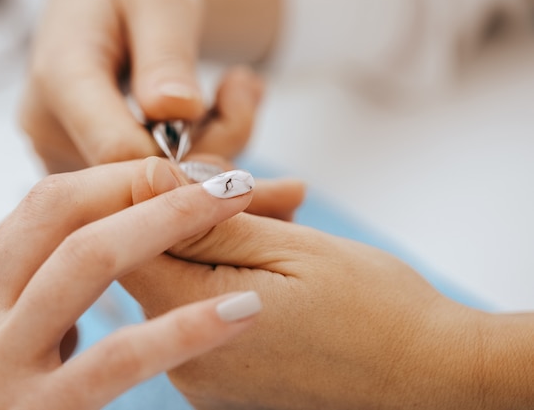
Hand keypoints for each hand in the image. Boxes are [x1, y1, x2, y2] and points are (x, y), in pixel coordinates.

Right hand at [0, 159, 261, 408]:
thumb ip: (0, 294)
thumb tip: (51, 252)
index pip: (40, 210)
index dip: (111, 182)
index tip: (168, 175)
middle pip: (61, 212)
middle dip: (144, 181)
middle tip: (216, 174)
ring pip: (87, 259)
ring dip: (170, 219)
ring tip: (236, 201)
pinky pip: (119, 359)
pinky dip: (185, 328)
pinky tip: (239, 311)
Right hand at [20, 0, 265, 172]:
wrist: (101, 5)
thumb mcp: (155, 2)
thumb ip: (166, 54)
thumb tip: (179, 109)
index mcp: (60, 79)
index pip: (120, 152)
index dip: (186, 154)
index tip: (236, 109)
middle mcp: (52, 131)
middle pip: (144, 178)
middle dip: (214, 142)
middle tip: (244, 88)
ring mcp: (70, 155)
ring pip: (156, 189)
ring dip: (214, 145)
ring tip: (236, 88)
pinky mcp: (92, 170)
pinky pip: (154, 185)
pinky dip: (198, 153)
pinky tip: (215, 110)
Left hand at [121, 164, 533, 409]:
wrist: (426, 376)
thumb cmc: (374, 308)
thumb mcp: (290, 246)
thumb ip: (209, 218)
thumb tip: (146, 179)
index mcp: (198, 320)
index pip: (126, 247)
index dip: (147, 199)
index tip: (188, 172)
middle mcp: (188, 360)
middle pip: (157, 263)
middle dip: (198, 217)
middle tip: (267, 198)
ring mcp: (203, 377)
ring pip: (183, 284)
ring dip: (221, 245)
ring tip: (285, 227)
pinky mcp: (223, 381)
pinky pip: (205, 313)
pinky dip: (230, 278)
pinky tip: (276, 264)